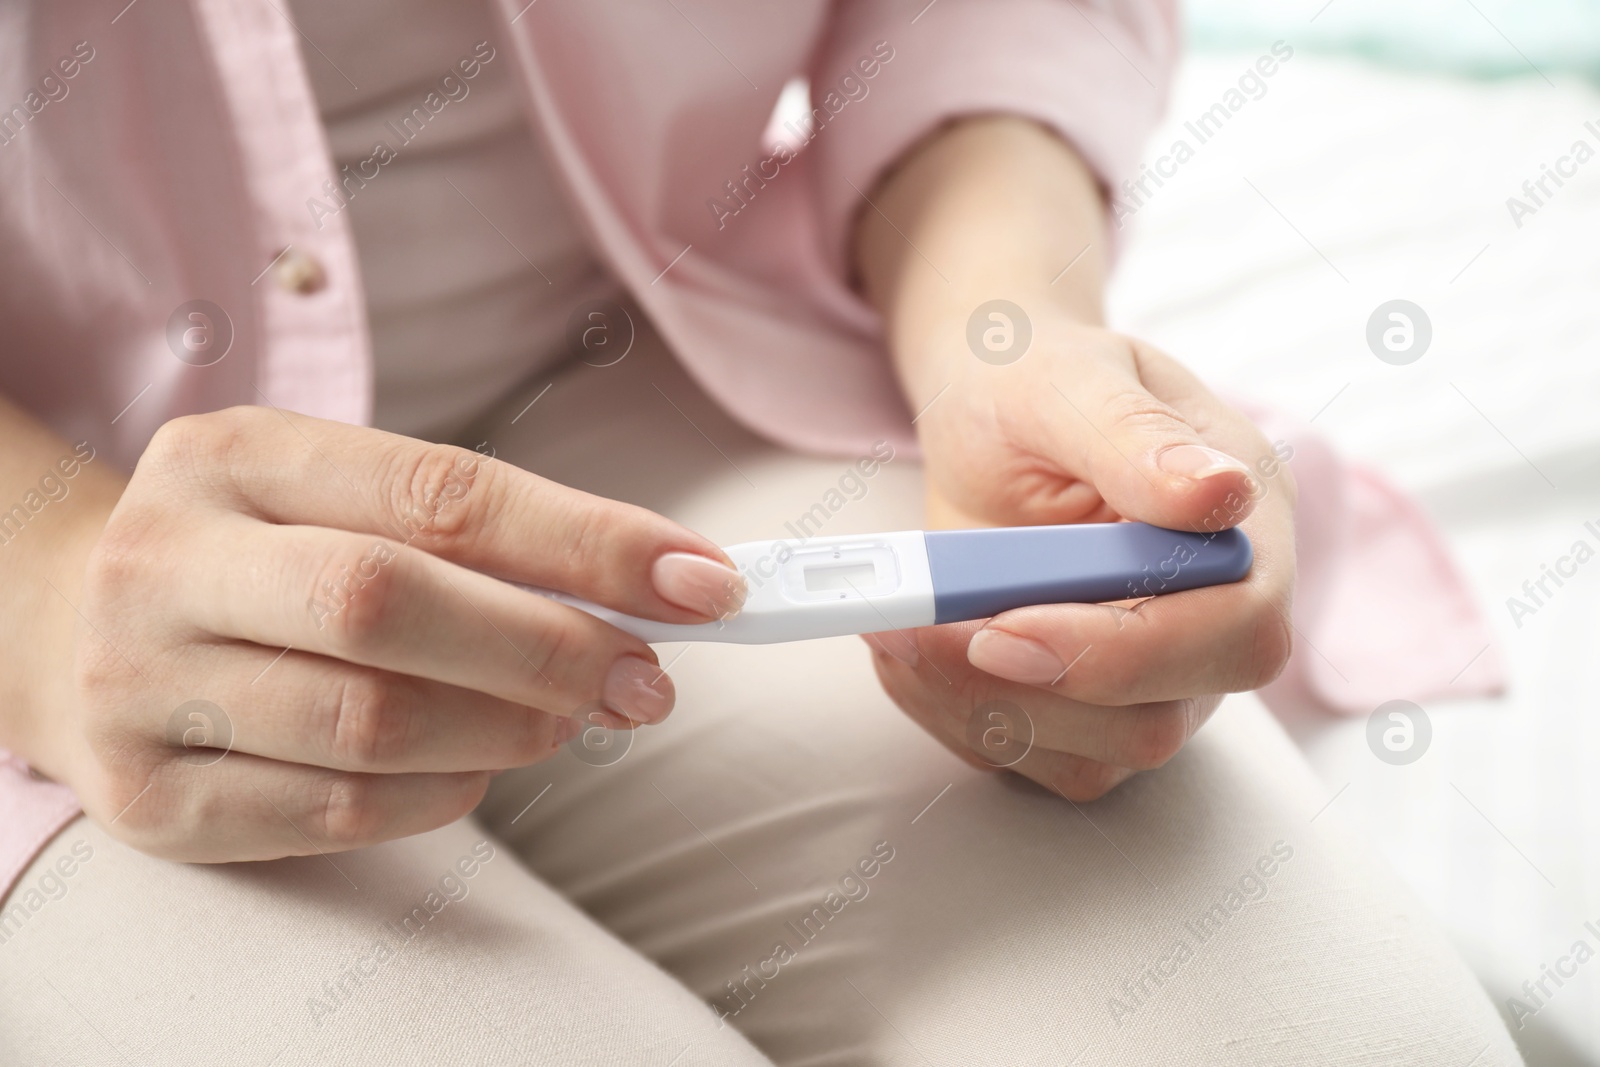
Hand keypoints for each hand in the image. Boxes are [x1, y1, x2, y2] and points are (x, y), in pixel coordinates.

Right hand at [20, 407, 744, 860]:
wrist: (64, 626)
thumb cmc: (257, 556)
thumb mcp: (339, 498)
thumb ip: (473, 533)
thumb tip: (648, 590)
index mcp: (238, 455)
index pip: (440, 491)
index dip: (587, 541)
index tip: (699, 581)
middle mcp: (170, 560)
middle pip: (390, 604)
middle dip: (550, 647)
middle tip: (645, 678)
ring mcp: (143, 684)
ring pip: (370, 722)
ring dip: (510, 729)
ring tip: (572, 718)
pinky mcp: (151, 796)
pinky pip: (337, 813)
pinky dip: (444, 793)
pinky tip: (484, 764)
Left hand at [854, 116, 1295, 799]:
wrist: (993, 417)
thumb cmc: (1036, 383)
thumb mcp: (1066, 380)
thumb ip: (1131, 435)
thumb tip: (1218, 495)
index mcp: (1246, 529)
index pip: (1230, 632)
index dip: (1119, 650)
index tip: (1001, 627)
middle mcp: (1217, 622)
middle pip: (1161, 719)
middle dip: (1023, 688)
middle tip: (913, 625)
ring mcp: (1159, 682)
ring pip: (1091, 756)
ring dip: (972, 703)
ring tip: (897, 621)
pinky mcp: (1090, 717)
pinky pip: (1032, 762)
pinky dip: (954, 715)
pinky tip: (911, 647)